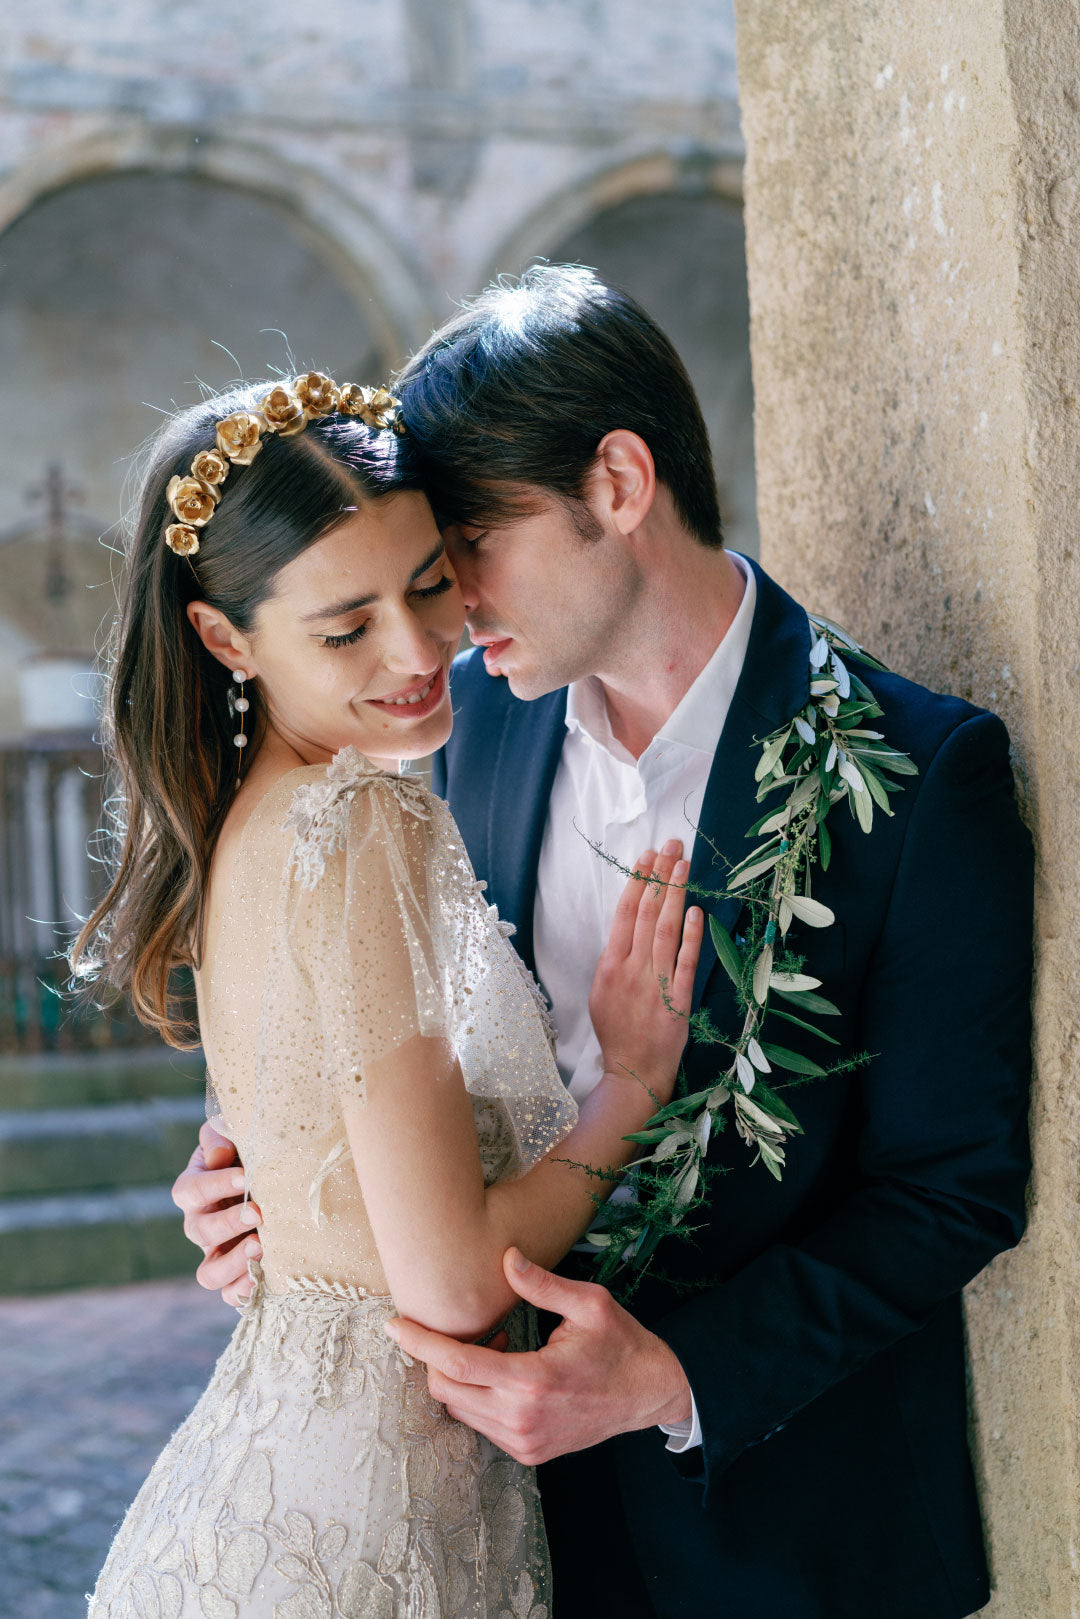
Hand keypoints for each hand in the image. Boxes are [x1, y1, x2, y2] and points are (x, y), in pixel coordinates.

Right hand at [171, 1121, 261, 1305]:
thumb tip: (218, 1157)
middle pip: (200, 1232)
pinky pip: (229, 1294)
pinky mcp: (236, 1274)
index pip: (190, 1190)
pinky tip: (267, 1274)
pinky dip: (244, 1290)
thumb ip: (219, 1136)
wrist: (275, 1174)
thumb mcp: (232, 1133)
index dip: (215, 1185)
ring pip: (208, 1274)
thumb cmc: (249, 1150)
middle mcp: (199, 1224)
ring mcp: (216, 1253)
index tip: (245, 1177)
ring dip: (234, 1262)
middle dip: (229, 1223)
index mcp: (193, 1189)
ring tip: (262, 1246)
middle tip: (259, 1212)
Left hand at [383, 1248, 692, 1464]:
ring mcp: (525, 1442)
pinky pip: (481, 1425)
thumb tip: (505, 1257)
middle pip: (446, 1390)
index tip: (393, 1325)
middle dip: (436, 1358)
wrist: (650, 1394)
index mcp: (532, 1381)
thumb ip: (542, 1283)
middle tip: (459, 1327)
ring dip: (459, 1377)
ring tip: (495, 1344)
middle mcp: (522, 1419)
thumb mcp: (589, 1303)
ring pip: (460, 1410)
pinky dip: (478, 1396)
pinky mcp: (529, 1453)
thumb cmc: (621, 1343)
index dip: (419, 1343)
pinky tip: (506, 1369)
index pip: (456, 1364)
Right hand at [589, 839, 702, 1105]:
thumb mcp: (601, 993)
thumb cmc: (617, 1032)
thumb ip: (614, 960)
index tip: (648, 856)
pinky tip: (695, 911)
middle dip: (659, 876)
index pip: (625, 914)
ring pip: (665, 930)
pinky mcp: (678, 1000)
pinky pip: (685, 962)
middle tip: (670, 845)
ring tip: (682, 865)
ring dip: (674, 895)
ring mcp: (655, 985)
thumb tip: (628, 928)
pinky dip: (690, 935)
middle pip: (646, 913)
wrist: (634, 1072)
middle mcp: (631, 970)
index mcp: (610, 966)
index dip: (637, 882)